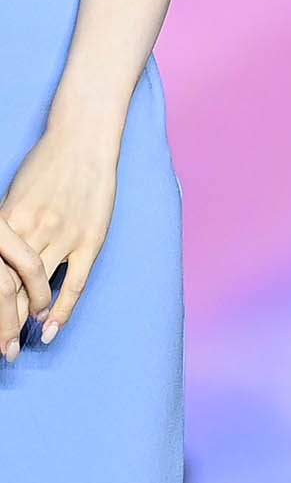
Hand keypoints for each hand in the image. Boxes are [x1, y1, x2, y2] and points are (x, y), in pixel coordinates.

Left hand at [0, 128, 118, 352]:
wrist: (84, 139)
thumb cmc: (47, 164)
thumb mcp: (14, 196)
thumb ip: (6, 230)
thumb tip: (1, 264)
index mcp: (9, 221)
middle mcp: (33, 231)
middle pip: (10, 289)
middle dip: (1, 322)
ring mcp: (64, 236)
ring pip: (38, 290)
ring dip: (25, 321)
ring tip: (15, 343)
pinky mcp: (90, 239)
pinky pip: (73, 284)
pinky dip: (61, 312)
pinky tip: (49, 331)